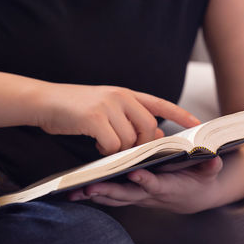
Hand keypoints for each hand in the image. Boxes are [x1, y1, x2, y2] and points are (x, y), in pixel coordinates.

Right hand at [33, 83, 199, 154]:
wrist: (45, 100)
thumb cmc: (75, 107)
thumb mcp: (106, 108)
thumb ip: (130, 117)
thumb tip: (155, 131)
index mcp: (125, 94)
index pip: (159, 104)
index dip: (180, 115)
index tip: (198, 125)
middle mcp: (120, 97)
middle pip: (147, 127)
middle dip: (141, 143)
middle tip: (126, 147)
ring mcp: (107, 106)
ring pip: (128, 139)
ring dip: (118, 148)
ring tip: (103, 142)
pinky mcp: (94, 118)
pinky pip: (112, 144)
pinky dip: (105, 150)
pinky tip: (95, 143)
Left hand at [68, 157, 223, 213]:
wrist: (193, 198)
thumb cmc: (200, 181)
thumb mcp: (209, 173)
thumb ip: (210, 165)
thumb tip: (213, 157)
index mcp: (169, 187)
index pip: (155, 184)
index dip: (145, 181)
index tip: (134, 173)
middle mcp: (151, 194)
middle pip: (128, 194)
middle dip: (109, 191)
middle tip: (90, 187)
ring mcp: (140, 196)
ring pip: (117, 198)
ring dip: (98, 196)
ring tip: (77, 191)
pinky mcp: (133, 195)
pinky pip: (113, 198)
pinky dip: (98, 196)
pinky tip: (80, 192)